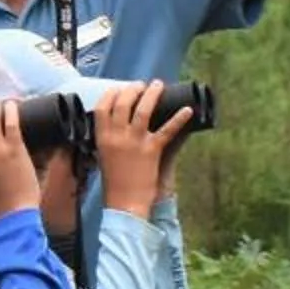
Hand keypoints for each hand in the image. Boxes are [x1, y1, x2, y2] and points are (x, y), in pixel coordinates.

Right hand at [91, 82, 190, 219]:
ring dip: (153, 94)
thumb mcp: (104, 157)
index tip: (120, 88)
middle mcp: (117, 136)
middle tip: (142, 84)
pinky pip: (167, 130)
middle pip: (123, 103)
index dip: (112, 93)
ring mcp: (135, 142)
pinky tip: (187, 109)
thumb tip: (114, 125)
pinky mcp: (152, 151)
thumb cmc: (114, 183)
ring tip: (159, 85)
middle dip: (133, 89)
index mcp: (102, 138)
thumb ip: (108, 140)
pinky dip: (179, 119)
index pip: (103, 107)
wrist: (124, 204)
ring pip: (143, 110)